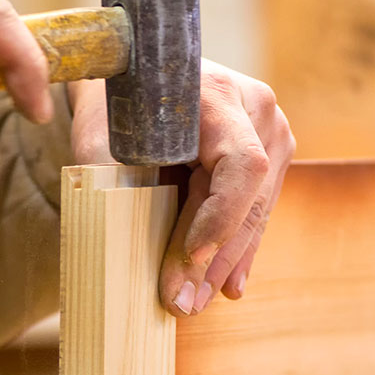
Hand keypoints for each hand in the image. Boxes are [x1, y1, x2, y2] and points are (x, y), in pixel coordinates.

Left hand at [69, 60, 295, 315]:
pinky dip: (235, 249)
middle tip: (183, 301)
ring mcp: (270, 132)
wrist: (136, 73)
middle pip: (248, 197)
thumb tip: (121, 257)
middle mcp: (257, 110)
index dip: (222, 216)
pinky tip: (225, 285)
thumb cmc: (117, 106)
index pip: (242, 164)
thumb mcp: (104, 140)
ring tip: (197, 300)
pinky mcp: (269, 156)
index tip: (192, 257)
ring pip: (255, 211)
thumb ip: (115, 186)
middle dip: (213, 256)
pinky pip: (255, 210)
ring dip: (225, 262)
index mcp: (219, 94)